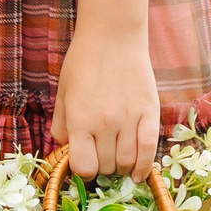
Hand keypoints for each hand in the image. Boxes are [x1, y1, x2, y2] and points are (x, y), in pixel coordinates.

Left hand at [51, 25, 159, 179]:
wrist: (112, 36)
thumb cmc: (83, 62)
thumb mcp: (62, 92)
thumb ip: (60, 124)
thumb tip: (66, 148)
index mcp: (79, 119)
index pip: (83, 167)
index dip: (83, 170)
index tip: (85, 161)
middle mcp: (104, 122)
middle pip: (106, 167)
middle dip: (102, 166)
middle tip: (101, 154)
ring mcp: (129, 118)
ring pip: (127, 162)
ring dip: (121, 167)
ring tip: (117, 157)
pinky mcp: (149, 112)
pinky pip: (149, 149)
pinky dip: (144, 166)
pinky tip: (138, 173)